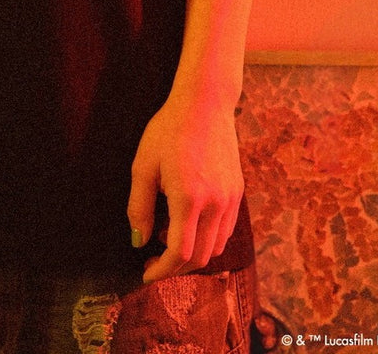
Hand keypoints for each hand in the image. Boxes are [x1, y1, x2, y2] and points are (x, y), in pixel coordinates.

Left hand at [127, 91, 243, 279]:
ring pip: (216, 246)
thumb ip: (139, 206)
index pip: (180, 253)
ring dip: (193, 255)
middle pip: (201, 257)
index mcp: (189, 198)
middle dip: (175, 268)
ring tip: (168, 240)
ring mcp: (231, 199)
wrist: (204, 104)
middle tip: (153, 260)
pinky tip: (189, 226)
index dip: (162, 270)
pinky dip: (208, 239)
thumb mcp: (144, 165)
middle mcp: (216, 204)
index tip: (146, 274)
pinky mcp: (238, 192)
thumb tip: (138, 241)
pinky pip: (226, 230)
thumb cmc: (168, 130)